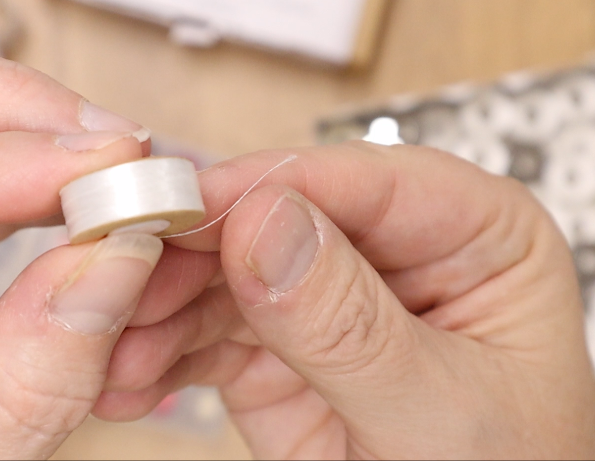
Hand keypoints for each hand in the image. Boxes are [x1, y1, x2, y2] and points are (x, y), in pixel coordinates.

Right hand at [96, 144, 594, 458]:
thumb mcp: (438, 413)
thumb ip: (350, 323)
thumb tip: (264, 220)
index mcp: (479, 236)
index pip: (371, 181)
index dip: (275, 183)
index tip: (194, 204)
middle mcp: (399, 254)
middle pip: (283, 215)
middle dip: (198, 254)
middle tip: (125, 276)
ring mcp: (332, 298)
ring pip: (230, 272)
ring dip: (163, 308)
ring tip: (115, 348)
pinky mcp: (280, 348)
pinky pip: (208, 333)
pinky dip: (161, 353)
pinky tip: (127, 377)